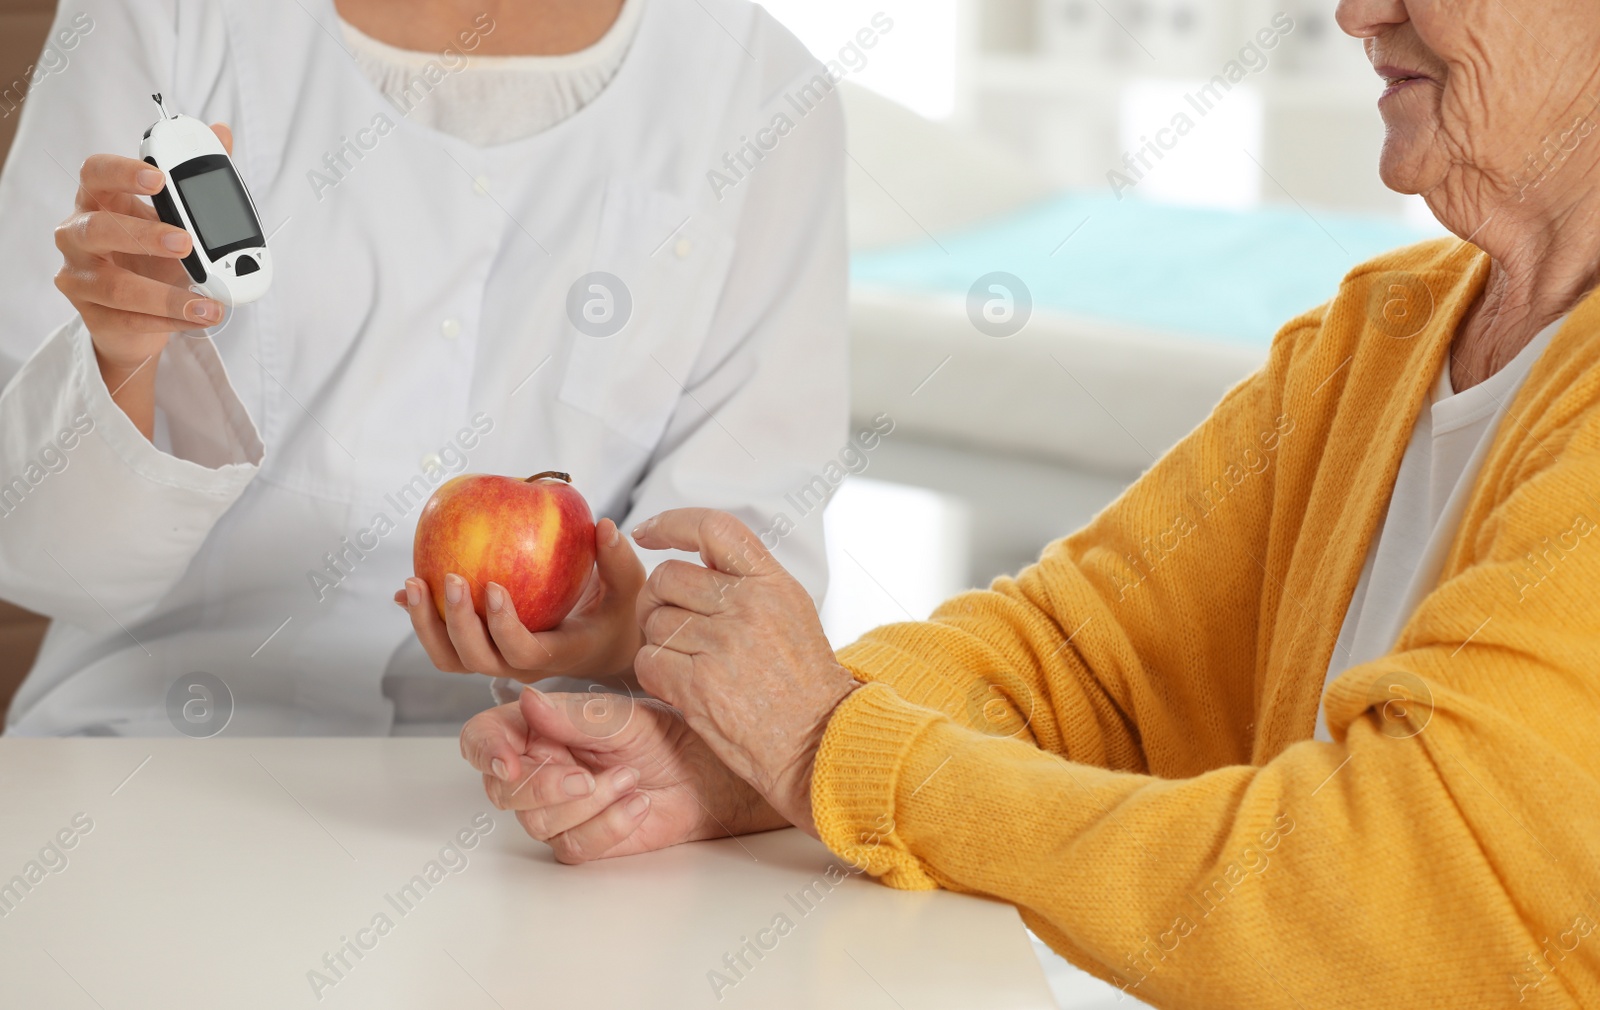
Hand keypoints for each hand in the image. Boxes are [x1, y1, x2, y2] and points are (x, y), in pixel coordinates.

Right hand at [53, 124, 231, 438]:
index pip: (95, 173)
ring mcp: (81, 276)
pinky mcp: (93, 315)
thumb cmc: (151, 256)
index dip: (122, 172)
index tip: (158, 176)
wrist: (136, 317)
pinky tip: (201, 317)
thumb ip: (199, 178)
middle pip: (99, 228)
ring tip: (209, 301)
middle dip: (144, 234)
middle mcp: (79, 235)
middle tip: (187, 242)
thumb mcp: (175, 216)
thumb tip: (223, 133)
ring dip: (167, 294)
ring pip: (116, 285)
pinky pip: (132, 319)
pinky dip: (173, 320)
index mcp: (99, 200)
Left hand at [396, 518, 645, 683]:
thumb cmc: (615, 612)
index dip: (504, 626)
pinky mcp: (482, 648)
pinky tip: (407, 589)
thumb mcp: (628, 587)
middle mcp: (520, 664)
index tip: (494, 586)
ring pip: (451, 658)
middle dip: (458, 623)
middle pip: (476, 660)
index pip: (522, 651)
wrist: (601, 643)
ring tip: (415, 583)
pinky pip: (444, 642)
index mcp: (556, 654)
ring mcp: (497, 660)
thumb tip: (604, 525)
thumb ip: (618, 559)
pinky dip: (423, 619)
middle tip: (450, 576)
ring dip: (427, 626)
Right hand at [460, 686, 786, 862]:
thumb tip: (528, 701)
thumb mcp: (621, 717)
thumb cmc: (663, 735)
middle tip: (586, 777)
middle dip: (544, 787)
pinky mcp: (579, 839)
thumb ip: (574, 715)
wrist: (703, 775)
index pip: (483, 738)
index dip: (486, 750)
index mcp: (535, 727)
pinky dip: (609, 826)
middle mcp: (537, 768)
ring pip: (539, 823)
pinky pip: (573, 846)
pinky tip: (637, 804)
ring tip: (630, 779)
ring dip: (590, 804)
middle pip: (504, 791)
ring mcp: (555, 808)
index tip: (508, 761)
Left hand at [631, 509, 858, 836]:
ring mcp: (722, 644)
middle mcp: (748, 605)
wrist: (817, 741)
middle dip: (658, 600)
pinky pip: (648, 660)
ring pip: (653, 621)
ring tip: (689, 661)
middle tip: (672, 623)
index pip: (712, 528)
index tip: (648, 532)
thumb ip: (748, 581)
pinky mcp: (698, 684)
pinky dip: (655, 672)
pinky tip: (680, 684)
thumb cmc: (804, 684)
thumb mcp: (790, 612)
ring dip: (659, 640)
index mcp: (771, 583)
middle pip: (667, 577)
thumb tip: (696, 559)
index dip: (671, 523)